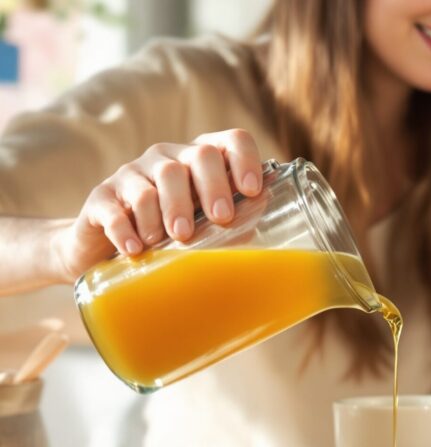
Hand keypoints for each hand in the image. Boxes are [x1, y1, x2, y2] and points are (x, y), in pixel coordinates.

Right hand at [51, 129, 263, 280]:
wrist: (106, 253)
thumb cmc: (171, 237)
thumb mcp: (207, 228)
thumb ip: (234, 221)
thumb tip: (262, 214)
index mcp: (201, 163)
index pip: (231, 141)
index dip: (245, 160)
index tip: (251, 190)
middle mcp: (167, 160)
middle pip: (195, 156)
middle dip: (212, 188)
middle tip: (219, 219)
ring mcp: (131, 176)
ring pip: (155, 180)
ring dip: (169, 211)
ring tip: (176, 241)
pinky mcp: (100, 199)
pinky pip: (113, 208)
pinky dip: (126, 229)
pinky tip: (136, 249)